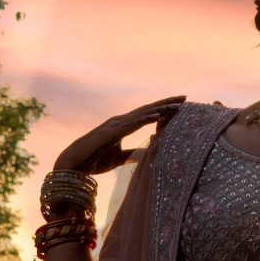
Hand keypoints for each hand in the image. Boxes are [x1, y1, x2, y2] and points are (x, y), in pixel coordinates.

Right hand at [55, 96, 184, 173]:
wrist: (74, 163)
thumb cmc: (94, 160)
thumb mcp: (118, 158)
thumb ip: (131, 155)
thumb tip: (145, 156)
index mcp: (123, 125)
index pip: (147, 114)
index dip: (163, 109)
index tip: (180, 105)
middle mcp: (121, 121)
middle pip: (148, 109)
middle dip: (167, 103)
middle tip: (185, 97)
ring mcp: (116, 125)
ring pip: (143, 114)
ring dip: (161, 108)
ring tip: (178, 104)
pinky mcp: (112, 132)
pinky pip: (132, 124)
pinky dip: (146, 118)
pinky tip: (159, 115)